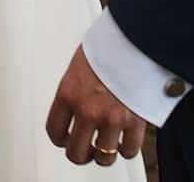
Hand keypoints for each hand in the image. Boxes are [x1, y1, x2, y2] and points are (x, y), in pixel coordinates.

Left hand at [46, 45, 145, 165]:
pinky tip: (127, 139)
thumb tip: (77, 98)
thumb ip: (77, 86)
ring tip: (108, 145)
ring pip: (104, 158)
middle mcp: (87, 109)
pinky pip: (129, 150)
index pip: (54, 131)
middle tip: (86, 149)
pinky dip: (128, 148)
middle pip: (76, 152)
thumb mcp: (83, 62)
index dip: (60, 140)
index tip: (65, 139)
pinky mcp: (135, 121)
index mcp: (68, 92)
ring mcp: (111, 117)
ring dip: (105, 153)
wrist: (139, 36)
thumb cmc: (112, 42)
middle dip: (81, 153)